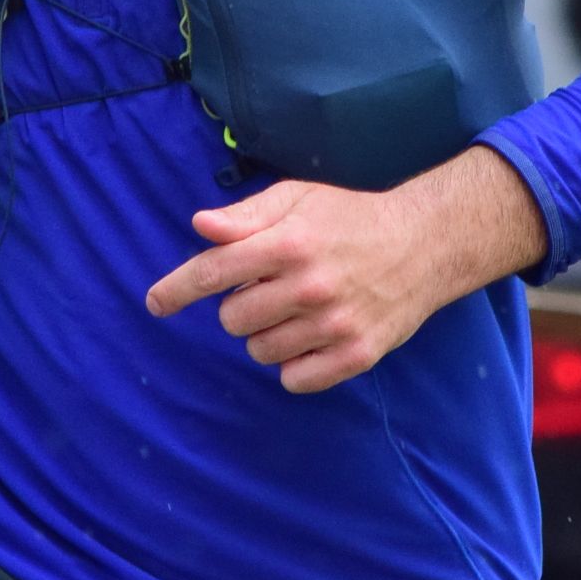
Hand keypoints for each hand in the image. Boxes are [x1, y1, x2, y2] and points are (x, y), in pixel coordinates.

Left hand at [144, 178, 442, 393]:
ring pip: (260, 352)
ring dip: (266, 335)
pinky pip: (294, 380)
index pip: (214, 272)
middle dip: (239, 306)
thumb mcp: (297, 199)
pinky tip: (311, 338)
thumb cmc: (350, 218)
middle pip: (232, 320)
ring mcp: (335, 324)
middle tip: (268, 289)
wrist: (424, 244)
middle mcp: (311, 286)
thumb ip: (245, 216)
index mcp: (289, 243)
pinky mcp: (357, 355)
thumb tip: (200, 226)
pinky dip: (293, 365)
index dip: (176, 289)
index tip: (155, 303)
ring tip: (295, 310)